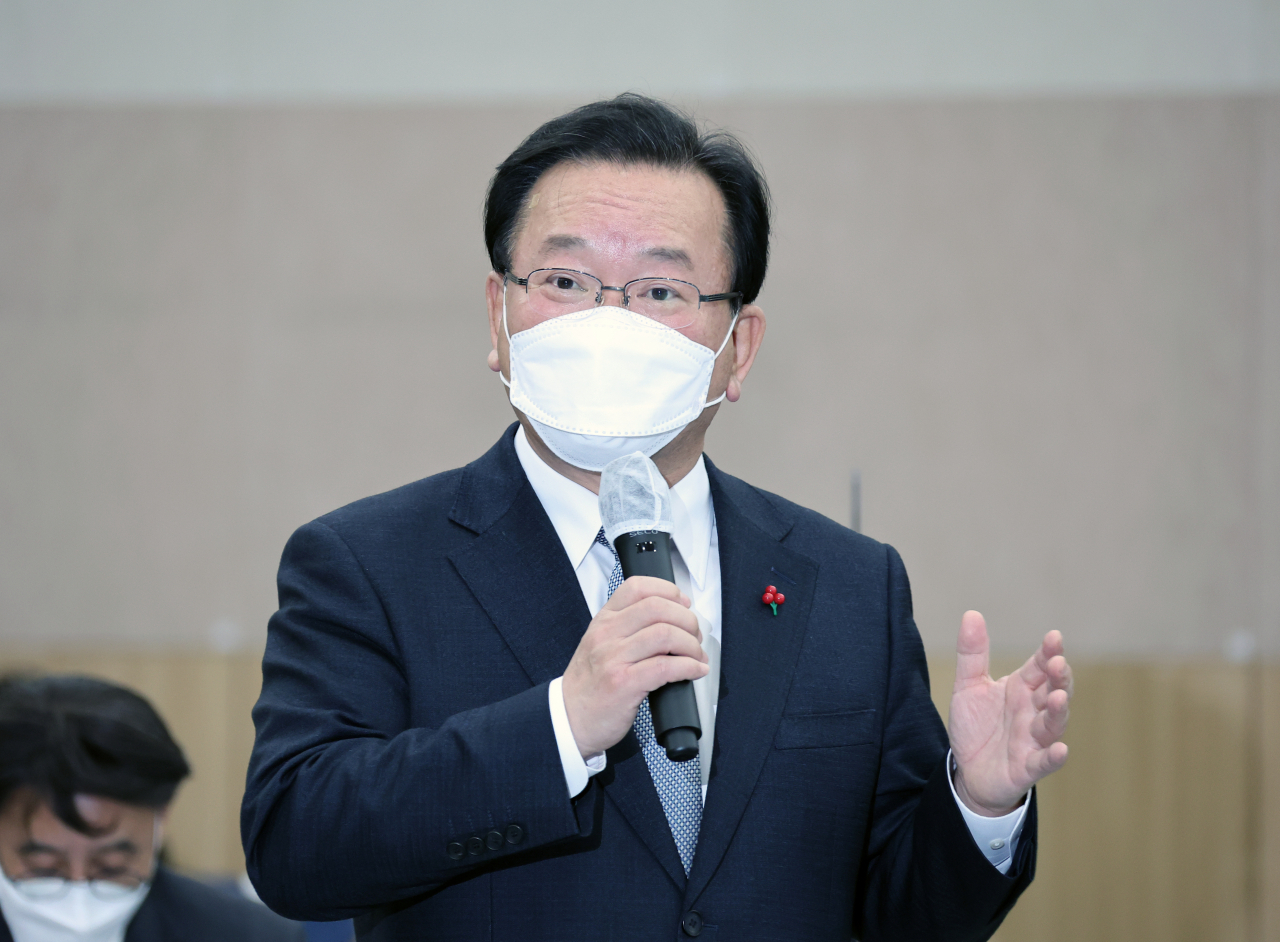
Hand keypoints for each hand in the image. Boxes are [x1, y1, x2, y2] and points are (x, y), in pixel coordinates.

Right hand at [562, 576, 708, 757]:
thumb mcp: (599, 644)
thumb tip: (672, 619)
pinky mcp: (624, 684)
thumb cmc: (589, 685)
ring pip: (665, 634)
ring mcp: (613, 658)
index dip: (669, 591)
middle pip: (658, 608)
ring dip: (691, 645)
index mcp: (603, 620)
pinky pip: (665, 667)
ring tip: (697, 657)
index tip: (684, 605)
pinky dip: (689, 667)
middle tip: (695, 637)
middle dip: (687, 620)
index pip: (638, 587)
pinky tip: (695, 671)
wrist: (569, 719)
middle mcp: (607, 634)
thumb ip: (627, 628)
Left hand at [948, 611, 1071, 815]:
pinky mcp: (1027, 767)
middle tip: (1058, 663)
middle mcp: (1032, 712)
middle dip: (1058, 678)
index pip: (1039, 667)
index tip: (1054, 637)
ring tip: (1058, 697)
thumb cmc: (977, 726)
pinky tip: (1060, 749)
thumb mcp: (969, 686)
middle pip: (1052, 691)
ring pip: (1052, 724)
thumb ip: (972, 654)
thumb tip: (972, 614)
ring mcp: (1033, 740)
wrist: (967, 770)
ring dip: (1057, 711)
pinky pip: (1043, 762)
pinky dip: (1053, 756)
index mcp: (1021, 689)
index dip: (1048, 653)